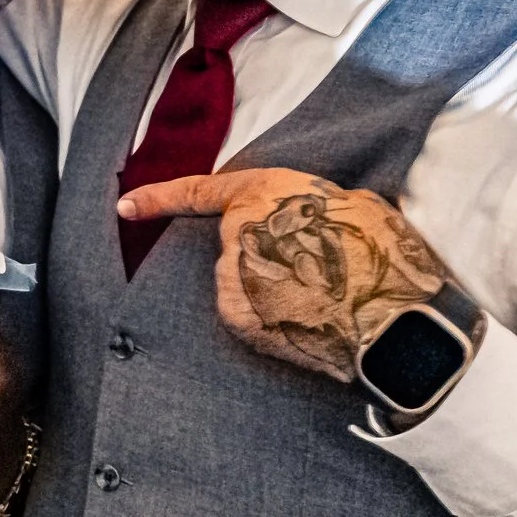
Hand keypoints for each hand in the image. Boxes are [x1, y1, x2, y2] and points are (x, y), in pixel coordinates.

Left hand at [118, 168, 446, 382]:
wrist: (391, 310)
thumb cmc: (383, 253)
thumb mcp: (355, 204)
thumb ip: (314, 207)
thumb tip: (316, 218)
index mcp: (264, 191)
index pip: (198, 192)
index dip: (158, 198)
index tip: (125, 205)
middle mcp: (237, 231)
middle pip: (237, 252)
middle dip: (268, 266)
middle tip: (318, 276)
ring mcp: (232, 275)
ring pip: (245, 290)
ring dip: (273, 297)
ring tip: (322, 301)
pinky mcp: (237, 317)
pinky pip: (251, 320)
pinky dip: (273, 325)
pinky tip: (310, 323)